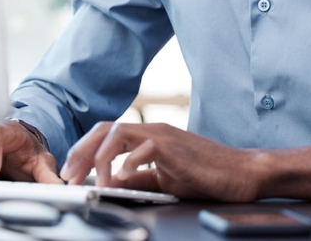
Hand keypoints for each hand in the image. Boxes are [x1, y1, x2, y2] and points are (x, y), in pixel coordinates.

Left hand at [60, 122, 265, 200]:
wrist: (240, 173)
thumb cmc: (206, 175)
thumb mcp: (165, 178)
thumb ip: (141, 177)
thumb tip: (115, 182)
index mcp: (148, 136)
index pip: (108, 134)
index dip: (85, 150)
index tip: (71, 172)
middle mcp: (153, 130)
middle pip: (106, 129)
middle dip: (82, 150)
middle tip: (69, 175)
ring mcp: (163, 136)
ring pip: (119, 133)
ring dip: (99, 157)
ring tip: (93, 181)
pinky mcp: (174, 147)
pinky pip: (144, 149)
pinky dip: (127, 164)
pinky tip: (120, 180)